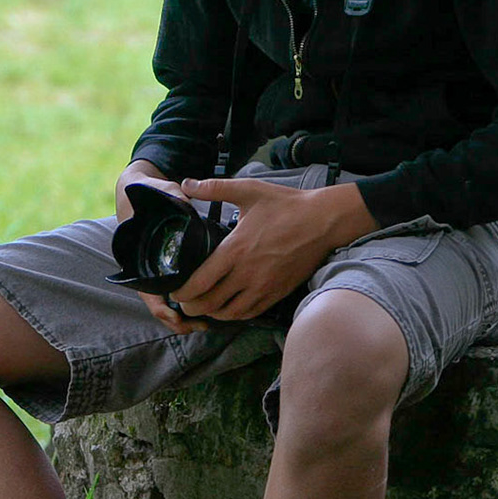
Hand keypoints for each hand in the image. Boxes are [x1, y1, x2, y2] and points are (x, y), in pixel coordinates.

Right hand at [112, 161, 206, 333]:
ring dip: (186, 316)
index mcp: (138, 256)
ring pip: (169, 303)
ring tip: (207, 323)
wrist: (138, 189)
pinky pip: (177, 290)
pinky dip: (190, 301)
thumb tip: (185, 200)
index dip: (162, 308)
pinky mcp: (170, 267)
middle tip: (202, 326)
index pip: (148, 293)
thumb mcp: (156, 191)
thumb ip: (171, 195)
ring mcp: (158, 269)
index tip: (178, 317)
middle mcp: (147, 267)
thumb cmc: (146, 192)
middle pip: (160, 306)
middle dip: (179, 320)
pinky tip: (209, 305)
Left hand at [166, 178, 378, 321]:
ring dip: (212, 312)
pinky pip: (250, 312)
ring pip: (230, 313)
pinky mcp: (278, 293)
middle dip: (191, 305)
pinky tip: (228, 307)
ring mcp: (264, 287)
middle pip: (210, 303)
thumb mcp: (248, 191)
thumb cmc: (286, 205)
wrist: (324, 221)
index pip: (200, 282)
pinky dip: (234, 314)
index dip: (182, 291)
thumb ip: (214, 188)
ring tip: (203, 305)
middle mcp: (247, 273)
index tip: (173, 290)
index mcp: (235, 250)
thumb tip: (186, 184)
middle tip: (183, 301)